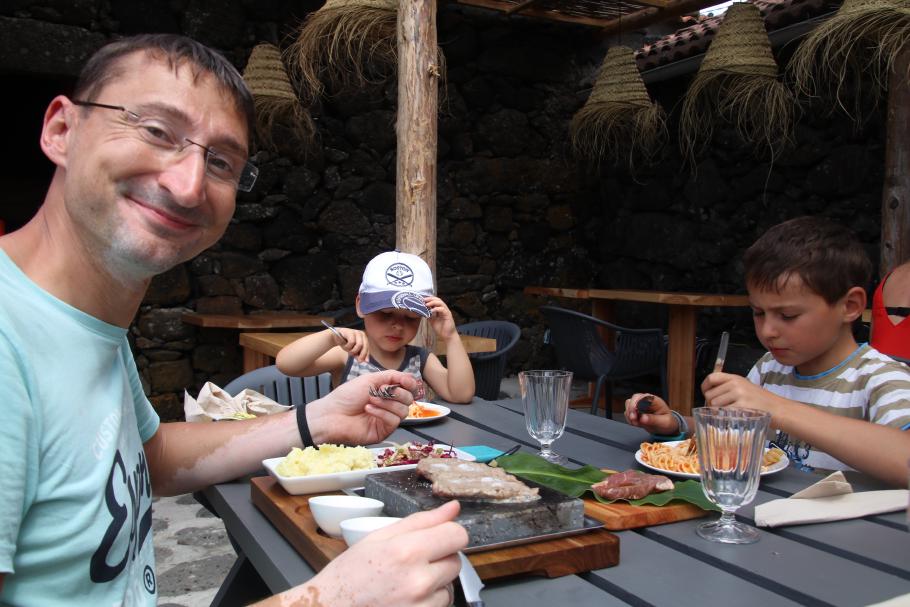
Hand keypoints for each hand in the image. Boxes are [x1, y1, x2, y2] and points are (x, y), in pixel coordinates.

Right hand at [302, 501, 467, 606]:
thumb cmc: (350, 574)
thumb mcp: (380, 537)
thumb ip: (421, 521)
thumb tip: (452, 508)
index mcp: (407, 551)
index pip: (457, 535)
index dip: (449, 533)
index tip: (439, 537)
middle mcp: (418, 580)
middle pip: (456, 561)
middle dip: (440, 558)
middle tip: (414, 561)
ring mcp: (421, 606)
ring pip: (450, 586)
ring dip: (436, 582)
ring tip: (406, 582)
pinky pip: (441, 605)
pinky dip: (429, 601)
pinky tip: (407, 598)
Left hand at [305, 370, 416, 444]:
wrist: (331, 414)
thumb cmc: (346, 396)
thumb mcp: (369, 380)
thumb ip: (391, 376)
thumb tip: (410, 378)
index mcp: (386, 392)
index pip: (407, 388)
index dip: (409, 384)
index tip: (406, 382)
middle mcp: (388, 406)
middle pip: (409, 400)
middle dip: (397, 393)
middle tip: (381, 390)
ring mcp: (386, 420)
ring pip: (403, 411)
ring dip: (388, 402)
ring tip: (371, 399)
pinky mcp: (383, 432)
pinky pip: (394, 421)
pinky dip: (382, 413)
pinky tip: (369, 409)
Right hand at [337, 327, 369, 362]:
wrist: (335, 338)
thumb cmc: (346, 343)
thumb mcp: (353, 350)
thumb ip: (358, 355)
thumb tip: (364, 361)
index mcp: (364, 338)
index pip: (367, 347)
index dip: (366, 355)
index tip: (366, 361)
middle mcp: (362, 334)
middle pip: (365, 346)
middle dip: (362, 354)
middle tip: (358, 360)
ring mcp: (356, 332)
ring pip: (359, 345)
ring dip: (353, 350)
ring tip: (348, 350)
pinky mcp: (351, 332)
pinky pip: (352, 342)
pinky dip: (348, 346)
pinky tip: (344, 345)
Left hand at [424, 296, 456, 340]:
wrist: (447, 336)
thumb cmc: (441, 329)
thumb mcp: (432, 321)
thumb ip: (429, 315)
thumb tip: (423, 311)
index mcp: (440, 310)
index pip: (435, 301)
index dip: (429, 299)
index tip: (422, 299)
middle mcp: (444, 309)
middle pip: (438, 300)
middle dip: (430, 299)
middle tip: (423, 300)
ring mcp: (446, 312)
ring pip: (441, 303)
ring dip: (433, 302)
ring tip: (427, 304)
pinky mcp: (448, 315)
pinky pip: (443, 309)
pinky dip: (436, 309)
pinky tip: (431, 311)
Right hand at [624, 393, 678, 434]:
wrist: (665, 427)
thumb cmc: (667, 422)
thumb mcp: (664, 422)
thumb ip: (654, 420)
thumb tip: (643, 418)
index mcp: (654, 400)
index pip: (644, 397)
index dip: (637, 403)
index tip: (635, 412)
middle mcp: (646, 401)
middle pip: (634, 398)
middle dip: (631, 408)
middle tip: (633, 419)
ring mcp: (639, 405)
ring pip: (629, 404)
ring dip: (629, 414)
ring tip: (636, 423)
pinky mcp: (635, 411)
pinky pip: (627, 412)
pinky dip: (629, 419)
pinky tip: (636, 424)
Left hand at [701, 372, 776, 415]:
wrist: (778, 408)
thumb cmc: (760, 400)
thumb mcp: (744, 387)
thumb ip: (728, 388)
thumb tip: (708, 395)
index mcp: (735, 378)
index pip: (711, 378)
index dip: (705, 387)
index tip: (706, 395)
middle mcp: (735, 383)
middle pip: (710, 395)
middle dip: (711, 404)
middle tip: (721, 409)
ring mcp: (739, 394)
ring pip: (714, 404)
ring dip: (717, 412)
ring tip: (728, 414)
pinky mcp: (742, 405)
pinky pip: (723, 412)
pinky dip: (724, 417)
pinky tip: (732, 418)